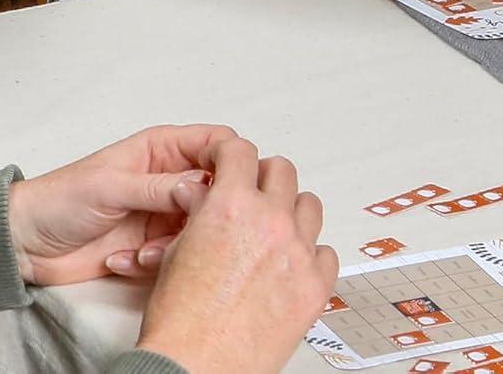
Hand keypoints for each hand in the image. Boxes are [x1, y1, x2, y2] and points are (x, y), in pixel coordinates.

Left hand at [6, 124, 235, 286]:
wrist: (28, 244)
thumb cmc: (61, 199)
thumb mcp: (111, 185)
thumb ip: (160, 185)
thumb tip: (206, 183)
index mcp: (161, 148)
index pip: (215, 141)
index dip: (227, 160)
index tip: (221, 188)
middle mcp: (168, 178)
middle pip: (216, 189)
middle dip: (204, 212)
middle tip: (185, 226)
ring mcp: (162, 214)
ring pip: (199, 227)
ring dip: (175, 245)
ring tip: (142, 252)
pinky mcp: (153, 246)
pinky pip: (175, 255)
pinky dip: (152, 263)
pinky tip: (121, 260)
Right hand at [136, 137, 338, 373]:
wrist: (193, 369)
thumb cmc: (180, 323)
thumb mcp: (175, 251)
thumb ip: (199, 213)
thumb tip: (205, 194)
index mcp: (231, 206)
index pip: (241, 150)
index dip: (232, 154)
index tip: (232, 160)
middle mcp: (270, 222)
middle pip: (283, 171)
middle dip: (264, 178)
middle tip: (254, 193)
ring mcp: (298, 253)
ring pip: (310, 206)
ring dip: (291, 212)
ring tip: (275, 230)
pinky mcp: (315, 287)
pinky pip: (326, 253)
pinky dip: (311, 255)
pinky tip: (292, 264)